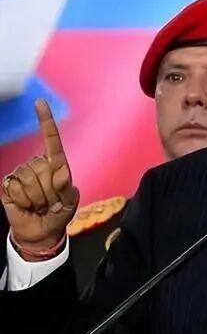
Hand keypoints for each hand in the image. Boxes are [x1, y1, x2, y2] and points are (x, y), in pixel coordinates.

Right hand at [1, 99, 78, 257]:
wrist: (41, 231)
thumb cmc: (59, 213)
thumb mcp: (70, 203)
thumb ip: (68, 189)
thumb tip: (62, 173)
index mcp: (56, 165)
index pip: (51, 140)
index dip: (45, 121)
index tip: (39, 102)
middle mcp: (38, 165)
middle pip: (43, 168)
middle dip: (50, 190)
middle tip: (52, 202)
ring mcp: (21, 174)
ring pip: (30, 179)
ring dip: (38, 197)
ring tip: (40, 204)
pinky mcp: (8, 185)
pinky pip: (17, 189)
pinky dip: (25, 201)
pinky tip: (27, 205)